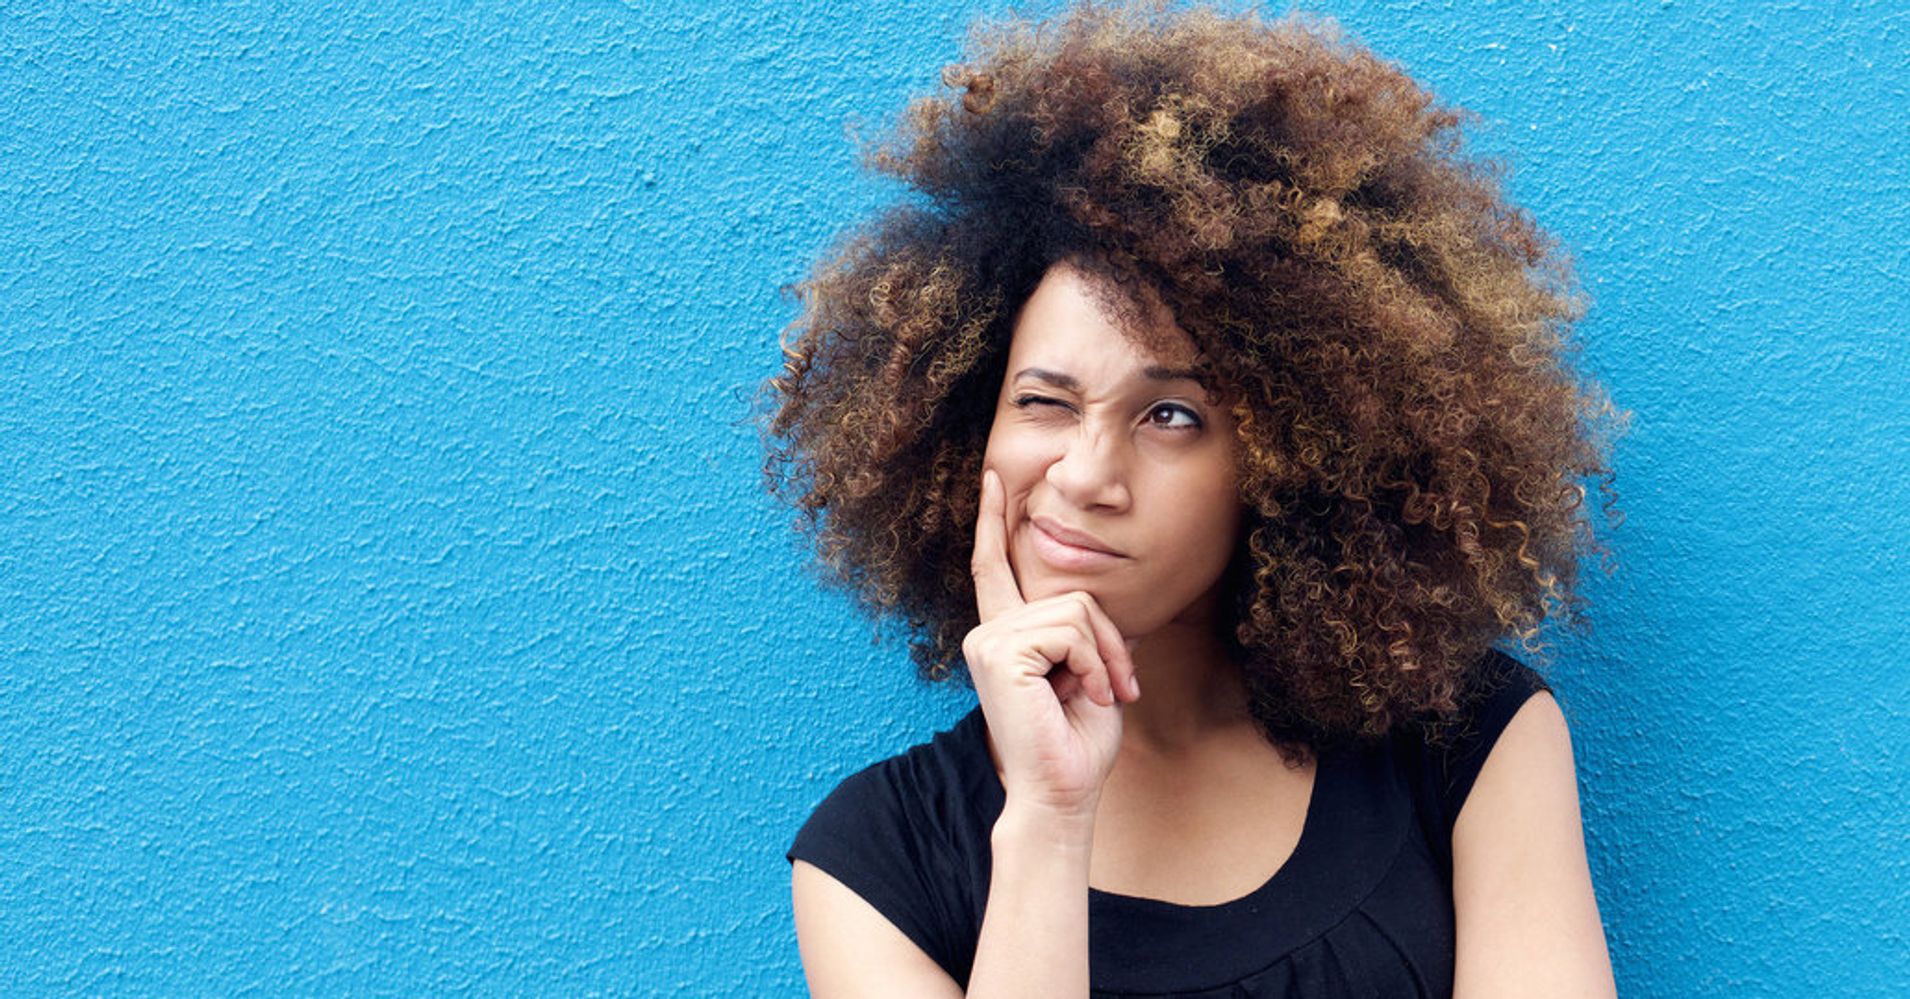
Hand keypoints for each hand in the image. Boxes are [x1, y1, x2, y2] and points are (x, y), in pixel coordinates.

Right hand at [963, 469, 1139, 823]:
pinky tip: (1081, 695)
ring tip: (1096, 696)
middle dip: (1110, 641)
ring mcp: (988, 640)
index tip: (993, 478)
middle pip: (1071, 595)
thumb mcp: (1089, 674)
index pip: (995, 566)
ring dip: (1105, 658)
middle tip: (1120, 688)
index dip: (992, 519)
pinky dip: (1093, 664)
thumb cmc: (1075, 743)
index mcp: (1004, 635)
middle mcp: (987, 632)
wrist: (1060, 793)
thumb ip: (1084, 631)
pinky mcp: (1000, 651)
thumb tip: (1093, 602)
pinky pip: (1071, 630)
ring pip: (1076, 611)